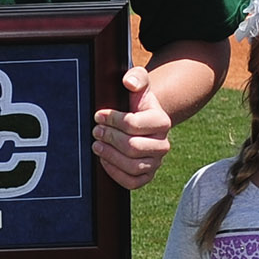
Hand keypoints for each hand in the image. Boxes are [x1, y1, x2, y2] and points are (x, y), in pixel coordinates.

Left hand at [92, 65, 172, 189]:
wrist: (140, 119)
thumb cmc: (136, 101)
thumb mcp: (138, 83)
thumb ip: (136, 77)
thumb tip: (129, 83)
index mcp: (162, 121)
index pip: (134, 125)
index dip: (112, 120)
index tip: (98, 115)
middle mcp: (163, 144)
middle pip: (133, 147)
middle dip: (109, 138)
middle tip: (95, 131)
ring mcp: (156, 162)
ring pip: (133, 166)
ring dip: (110, 156)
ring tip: (96, 145)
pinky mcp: (147, 176)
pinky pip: (132, 182)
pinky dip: (115, 173)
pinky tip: (104, 160)